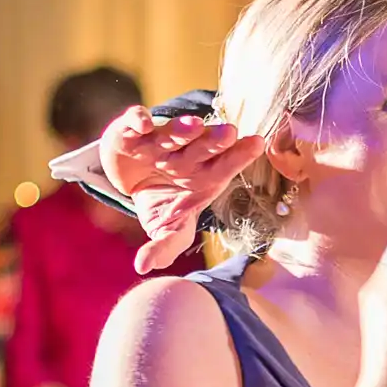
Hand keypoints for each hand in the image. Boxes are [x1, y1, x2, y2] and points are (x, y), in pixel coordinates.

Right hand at [101, 106, 266, 273]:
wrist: (132, 181)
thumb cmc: (163, 204)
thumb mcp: (166, 229)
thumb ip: (164, 246)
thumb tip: (143, 267)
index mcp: (203, 176)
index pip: (225, 167)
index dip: (240, 156)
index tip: (257, 144)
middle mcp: (185, 155)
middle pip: (204, 147)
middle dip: (216, 141)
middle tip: (229, 133)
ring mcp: (159, 141)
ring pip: (174, 132)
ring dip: (183, 129)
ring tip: (194, 126)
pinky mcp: (129, 131)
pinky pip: (135, 121)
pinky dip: (138, 119)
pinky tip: (145, 123)